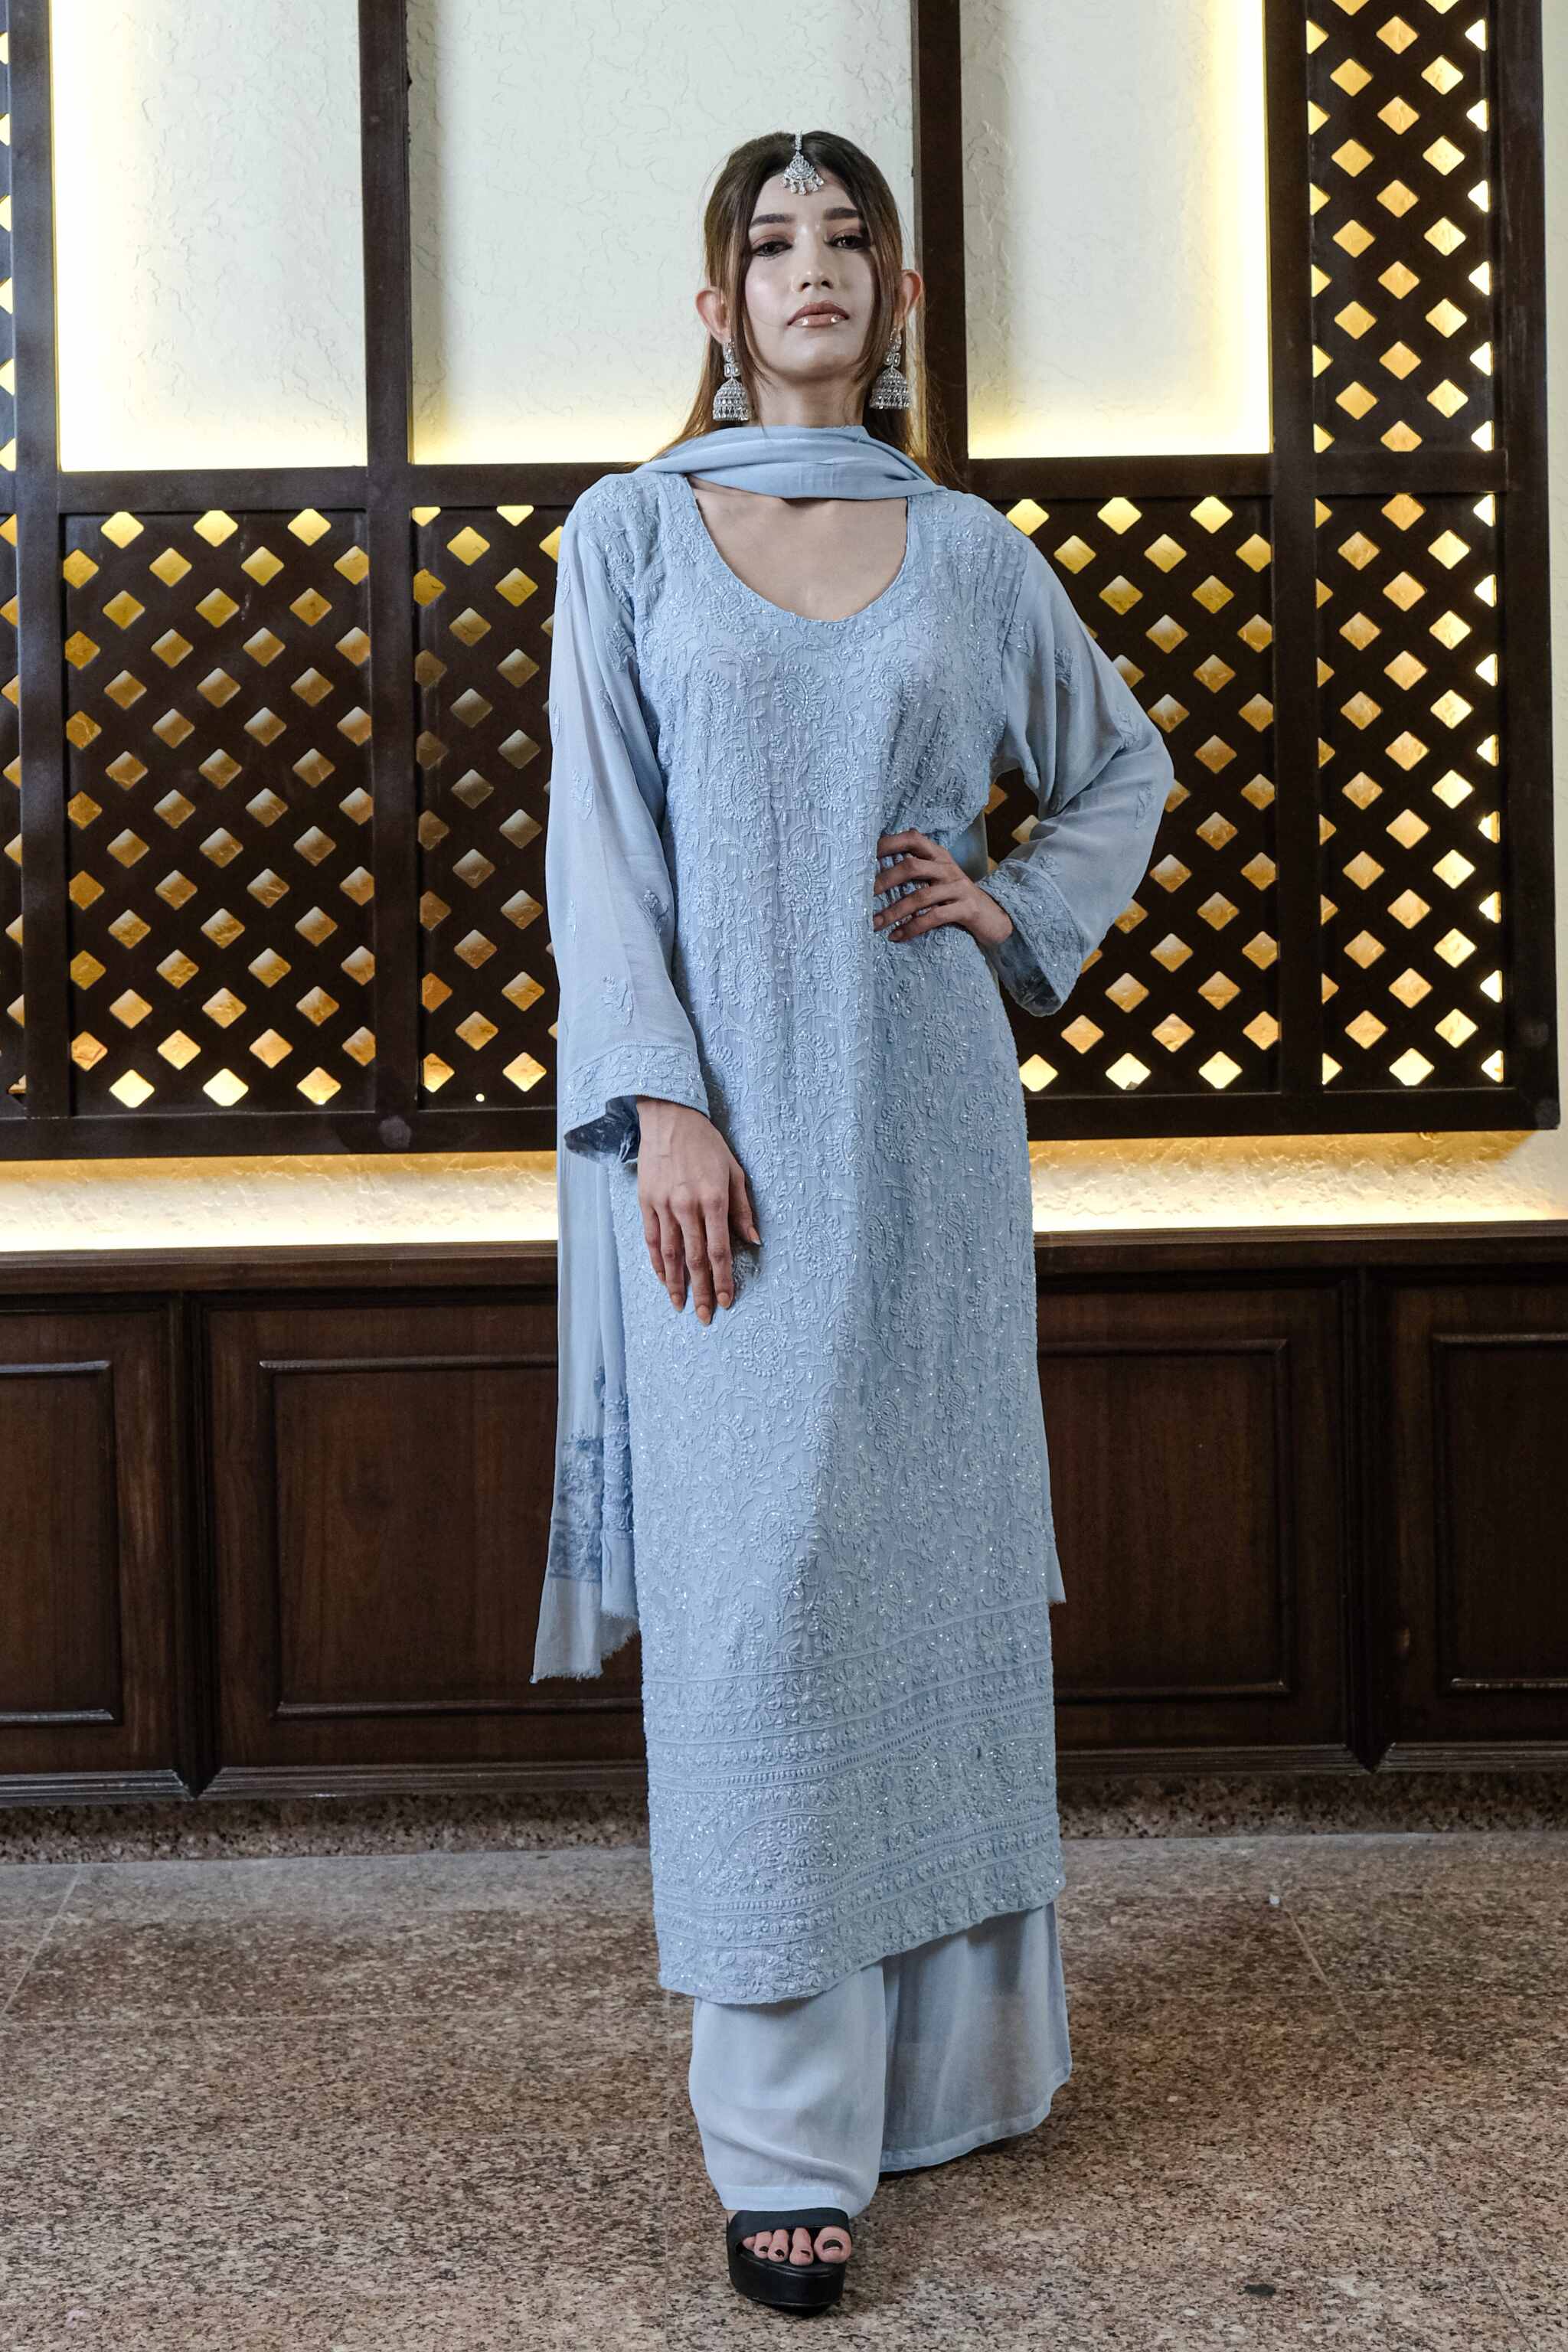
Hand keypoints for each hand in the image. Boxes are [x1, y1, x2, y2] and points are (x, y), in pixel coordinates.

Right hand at [634, 1098, 760, 1323]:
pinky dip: (657, 1262)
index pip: (719, 1249)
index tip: (728, 1300)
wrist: (669, 1118)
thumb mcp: (734, 1172)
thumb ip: (742, 1209)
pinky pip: (652, 1239)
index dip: (724, 1278)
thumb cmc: (707, 1144)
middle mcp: (687, 1205)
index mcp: (713, 1199)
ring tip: (680, 1306)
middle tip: (706, 1317)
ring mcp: (663, 1205)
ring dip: (675, 1284)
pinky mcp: (646, 1201)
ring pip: (670, 1254)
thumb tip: (753, 1240)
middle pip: (694, 1259)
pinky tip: (663, 1279)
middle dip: (702, 1291)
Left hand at [872, 829, 1014, 948]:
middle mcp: (948, 867)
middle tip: (863, 896)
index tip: (864, 854)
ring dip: (894, 912)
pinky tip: (897, 936)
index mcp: (939, 856)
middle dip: (885, 881)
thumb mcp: (939, 878)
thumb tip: (877, 868)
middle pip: (911, 866)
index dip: (888, 843)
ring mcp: (958, 887)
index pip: (913, 838)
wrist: (994, 918)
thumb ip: (917, 869)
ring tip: (875, 924)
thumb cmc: (956, 898)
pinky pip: (934, 918)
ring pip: (920, 896)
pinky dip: (912, 928)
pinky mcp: (966, 909)